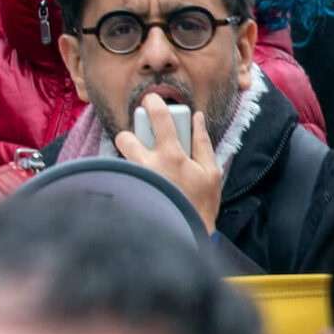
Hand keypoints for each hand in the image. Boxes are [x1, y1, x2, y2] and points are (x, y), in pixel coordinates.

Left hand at [112, 93, 223, 232]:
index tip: (151, 99)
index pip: (158, 118)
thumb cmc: (201, 204)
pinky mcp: (129, 190)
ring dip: (129, 154)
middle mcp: (148, 164)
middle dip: (131, 134)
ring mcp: (135, 179)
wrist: (184, 234)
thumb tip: (197, 118)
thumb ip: (202, 142)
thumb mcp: (212, 172)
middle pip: (126, 136)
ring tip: (142, 162)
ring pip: (121, 156)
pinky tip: (144, 181)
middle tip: (142, 139)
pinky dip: (132, 172)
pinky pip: (124, 173)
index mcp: (171, 156)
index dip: (152, 103)